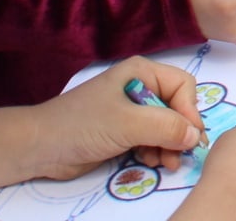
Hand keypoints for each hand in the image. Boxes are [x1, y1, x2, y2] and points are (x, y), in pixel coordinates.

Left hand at [25, 57, 208, 181]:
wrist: (39, 147)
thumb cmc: (82, 125)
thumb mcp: (127, 123)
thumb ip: (165, 127)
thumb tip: (196, 136)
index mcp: (142, 72)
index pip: (183, 87)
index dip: (189, 111)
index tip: (190, 138)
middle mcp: (140, 88)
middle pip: (176, 108)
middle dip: (179, 133)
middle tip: (180, 157)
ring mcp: (131, 111)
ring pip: (166, 127)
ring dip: (169, 146)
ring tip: (165, 164)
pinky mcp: (122, 132)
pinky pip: (151, 139)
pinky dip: (155, 151)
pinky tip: (151, 162)